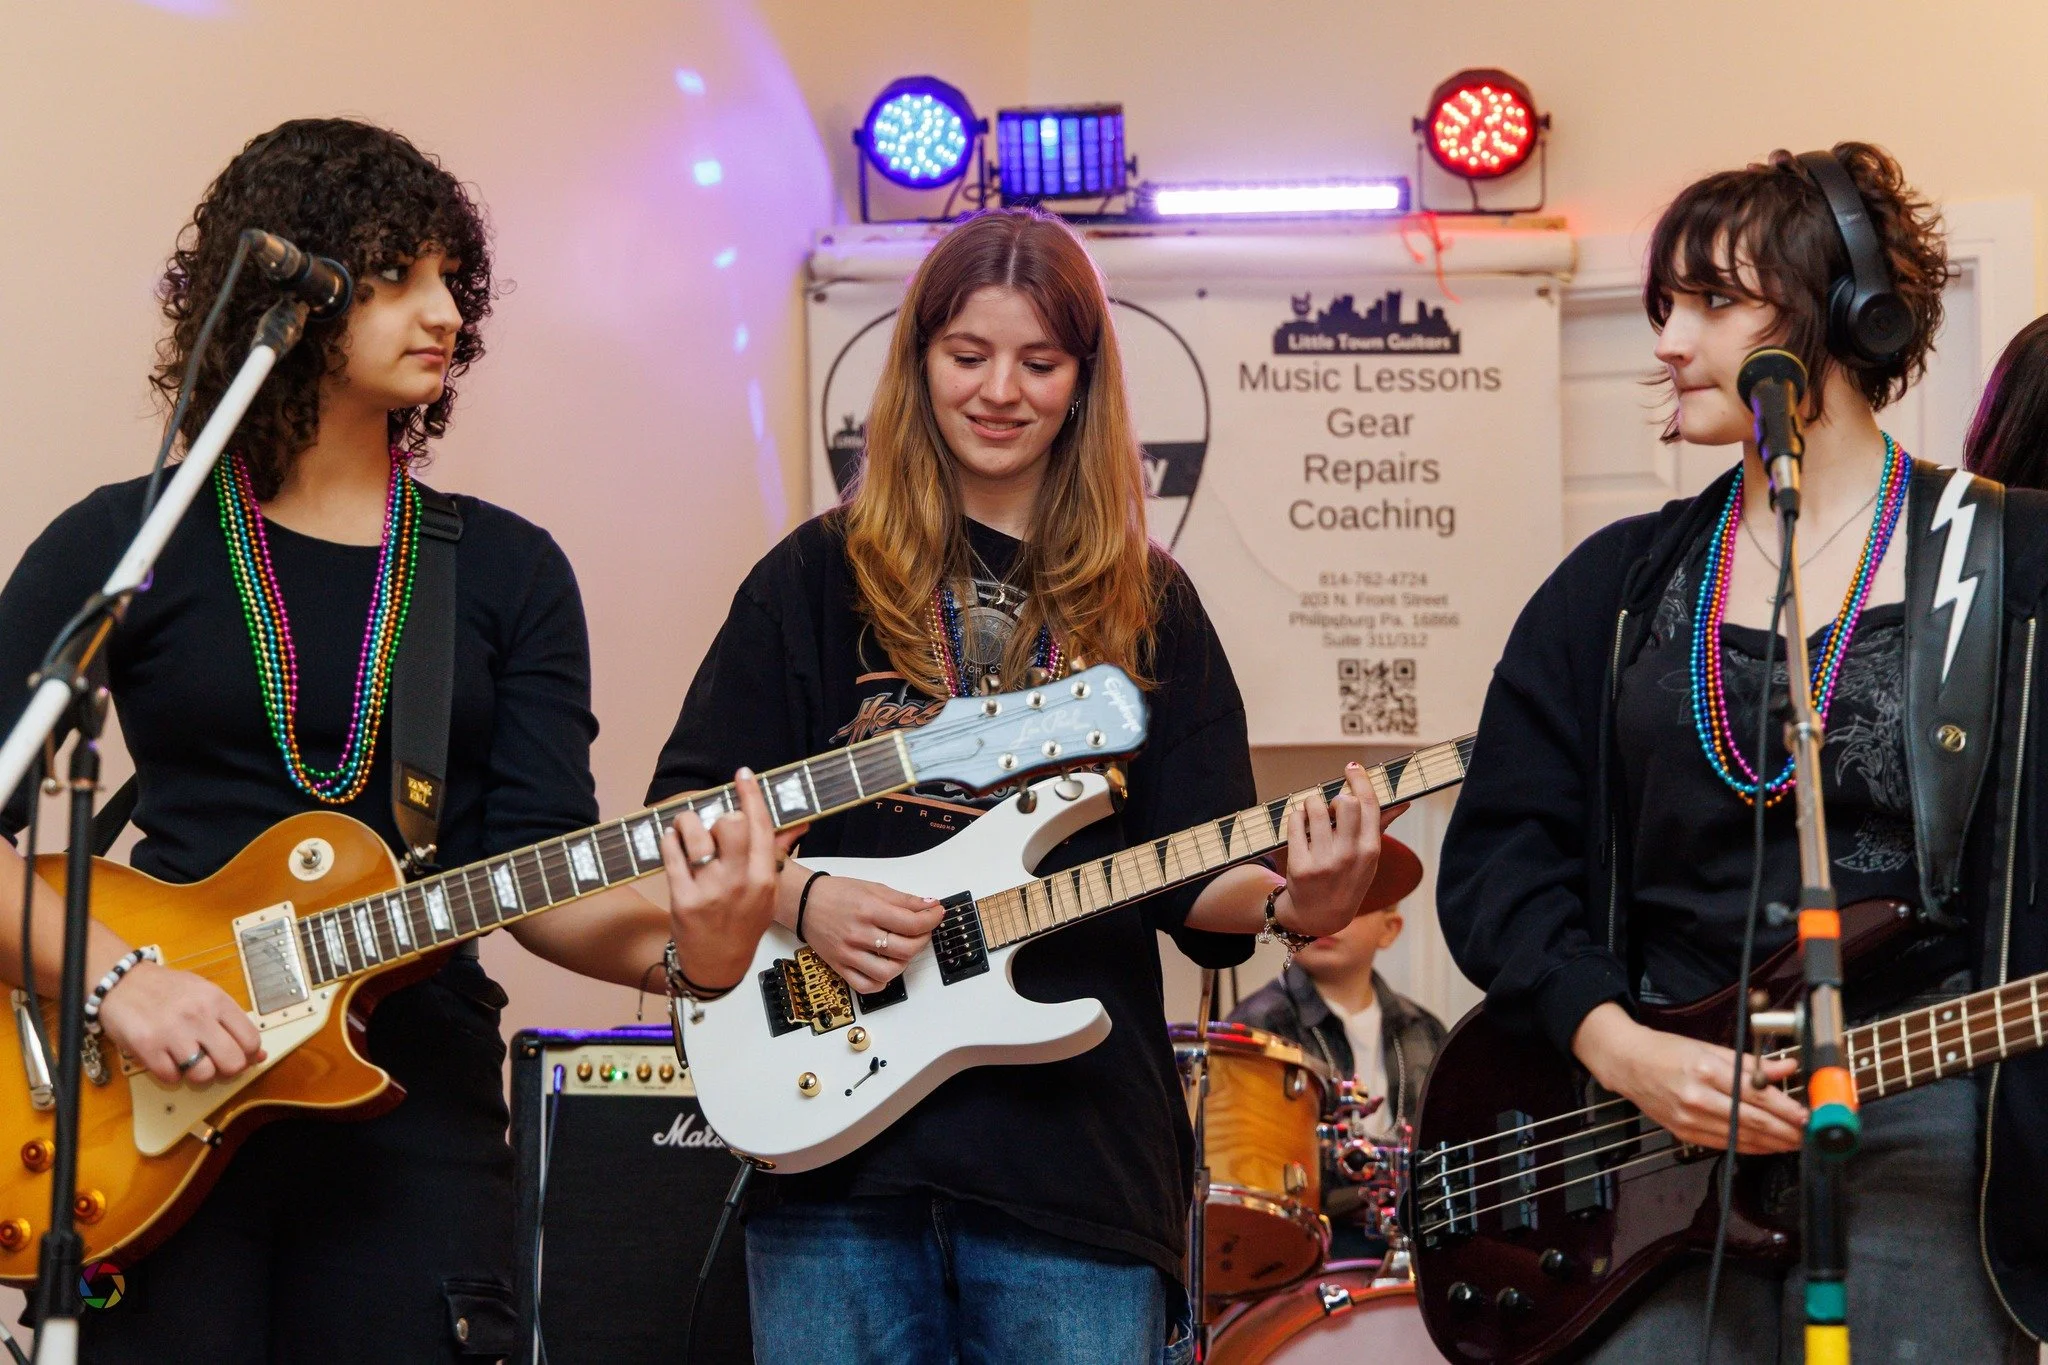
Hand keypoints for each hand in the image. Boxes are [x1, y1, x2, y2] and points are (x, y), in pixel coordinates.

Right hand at [95, 960, 265, 1086]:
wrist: (122, 982)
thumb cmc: (167, 989)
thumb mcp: (205, 993)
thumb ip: (231, 1022)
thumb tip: (258, 1053)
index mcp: (217, 1000)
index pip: (250, 1039)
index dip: (248, 1055)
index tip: (240, 1056)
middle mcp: (198, 1016)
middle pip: (232, 1062)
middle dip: (227, 1069)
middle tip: (215, 1063)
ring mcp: (172, 1033)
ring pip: (203, 1074)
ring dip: (197, 1074)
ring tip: (188, 1060)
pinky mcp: (147, 1047)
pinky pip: (171, 1077)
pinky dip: (171, 1074)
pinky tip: (168, 1059)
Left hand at [662, 767, 805, 991]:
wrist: (716, 965)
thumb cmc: (743, 923)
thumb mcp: (767, 892)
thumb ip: (776, 854)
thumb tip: (799, 821)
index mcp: (764, 879)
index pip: (760, 825)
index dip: (750, 795)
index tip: (742, 774)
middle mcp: (739, 883)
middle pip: (729, 823)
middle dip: (719, 817)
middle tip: (713, 828)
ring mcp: (710, 891)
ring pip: (694, 832)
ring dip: (687, 823)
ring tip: (687, 831)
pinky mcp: (682, 899)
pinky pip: (671, 852)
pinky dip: (670, 839)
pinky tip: (674, 842)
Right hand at [798, 875, 943, 994]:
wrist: (805, 903)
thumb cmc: (837, 894)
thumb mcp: (873, 888)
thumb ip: (903, 899)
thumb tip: (930, 904)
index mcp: (869, 910)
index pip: (911, 922)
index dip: (932, 919)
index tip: (937, 914)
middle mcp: (859, 934)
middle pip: (905, 948)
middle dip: (923, 939)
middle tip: (924, 930)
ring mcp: (849, 954)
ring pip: (889, 971)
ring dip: (905, 962)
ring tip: (905, 949)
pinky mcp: (840, 967)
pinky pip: (866, 986)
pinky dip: (882, 981)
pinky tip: (887, 967)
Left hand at [1275, 763, 1389, 936]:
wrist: (1318, 916)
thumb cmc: (1347, 880)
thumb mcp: (1368, 859)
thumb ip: (1381, 827)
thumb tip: (1403, 801)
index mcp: (1370, 851)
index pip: (1369, 805)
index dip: (1360, 780)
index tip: (1352, 767)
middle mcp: (1349, 856)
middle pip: (1345, 802)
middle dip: (1335, 797)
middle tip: (1330, 807)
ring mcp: (1323, 862)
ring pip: (1315, 807)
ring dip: (1312, 803)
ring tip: (1312, 815)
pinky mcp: (1299, 865)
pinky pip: (1295, 821)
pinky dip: (1296, 816)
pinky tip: (1300, 825)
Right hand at [1571, 1003, 1806, 1153]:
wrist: (1628, 1063)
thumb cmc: (1668, 1051)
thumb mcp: (1711, 1048)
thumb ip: (1751, 1063)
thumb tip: (1787, 1067)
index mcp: (1707, 1070)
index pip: (1756, 1094)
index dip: (1785, 1108)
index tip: (1805, 1114)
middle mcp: (1698, 1097)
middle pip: (1752, 1120)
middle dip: (1785, 1131)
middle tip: (1807, 1134)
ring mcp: (1689, 1119)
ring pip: (1741, 1137)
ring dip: (1772, 1143)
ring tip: (1793, 1142)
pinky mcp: (1684, 1133)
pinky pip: (1725, 1144)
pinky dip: (1749, 1147)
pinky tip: (1766, 1146)